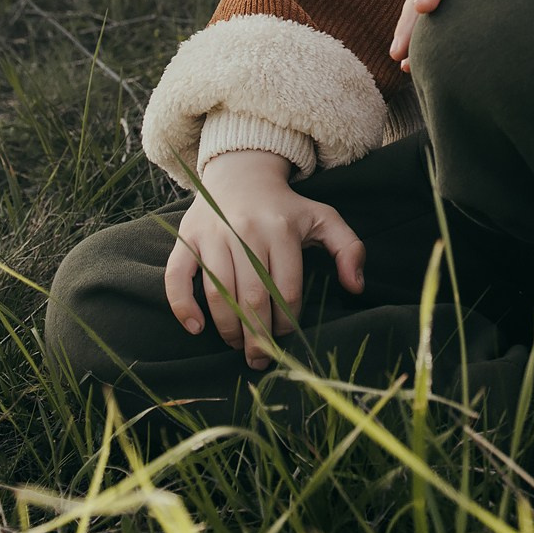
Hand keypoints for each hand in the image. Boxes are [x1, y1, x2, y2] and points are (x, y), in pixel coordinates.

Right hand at [163, 149, 364, 367]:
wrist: (242, 172)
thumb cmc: (285, 206)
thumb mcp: (324, 218)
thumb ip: (348, 248)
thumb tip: (356, 287)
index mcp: (281, 229)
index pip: (286, 291)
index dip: (286, 323)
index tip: (283, 337)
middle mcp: (245, 231)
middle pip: (252, 299)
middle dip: (257, 338)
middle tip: (259, 360)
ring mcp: (213, 234)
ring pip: (219, 294)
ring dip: (228, 329)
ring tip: (237, 346)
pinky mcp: (187, 237)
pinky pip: (177, 277)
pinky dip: (182, 306)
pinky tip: (196, 328)